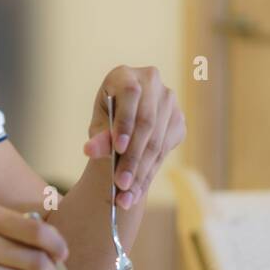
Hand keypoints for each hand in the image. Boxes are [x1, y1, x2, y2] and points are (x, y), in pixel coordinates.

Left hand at [82, 65, 185, 208]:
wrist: (126, 121)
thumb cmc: (107, 117)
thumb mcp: (98, 123)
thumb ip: (98, 136)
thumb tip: (91, 150)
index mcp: (126, 74)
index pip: (130, 94)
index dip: (125, 121)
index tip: (117, 148)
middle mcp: (153, 83)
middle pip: (146, 123)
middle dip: (132, 157)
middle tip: (120, 184)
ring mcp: (170, 101)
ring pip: (157, 141)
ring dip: (141, 172)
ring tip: (125, 195)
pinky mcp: (178, 121)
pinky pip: (165, 151)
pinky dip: (149, 173)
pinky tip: (136, 192)